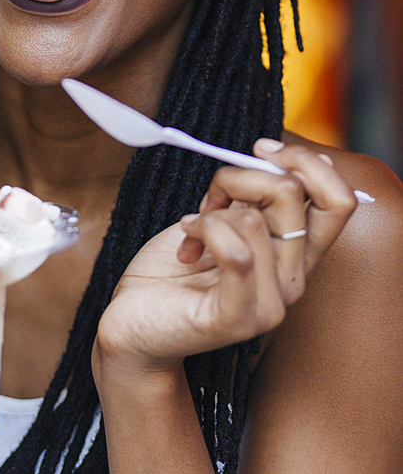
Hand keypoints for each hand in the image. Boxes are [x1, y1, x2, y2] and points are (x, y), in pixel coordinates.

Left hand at [94, 143, 356, 371]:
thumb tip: (272, 158)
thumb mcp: (221, 218)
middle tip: (212, 195)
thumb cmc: (173, 269)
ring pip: (252, 218)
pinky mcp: (236, 319)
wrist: (134, 323)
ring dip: (209, 213)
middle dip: (240, 175)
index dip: (305, 162)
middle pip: (293, 194)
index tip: (261, 151)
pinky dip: (203, 232)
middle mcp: (294, 280)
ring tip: (191, 232)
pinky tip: (186, 246)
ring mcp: (270, 304)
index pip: (340, 200)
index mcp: (297, 254)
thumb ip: (253, 198)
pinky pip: (235, 252)